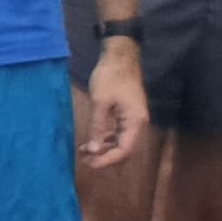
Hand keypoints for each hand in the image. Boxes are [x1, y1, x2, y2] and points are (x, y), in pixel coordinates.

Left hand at [80, 40, 148, 170]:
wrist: (120, 56)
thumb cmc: (111, 76)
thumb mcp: (100, 102)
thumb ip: (97, 127)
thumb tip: (93, 150)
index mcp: (135, 122)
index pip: (124, 150)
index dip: (108, 160)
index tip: (90, 164)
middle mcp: (137, 123)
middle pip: (124, 150)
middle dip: (105, 157)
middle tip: (85, 161)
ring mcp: (132, 119)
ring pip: (120, 142)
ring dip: (104, 149)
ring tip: (84, 153)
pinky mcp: (126, 114)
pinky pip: (117, 133)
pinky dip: (105, 139)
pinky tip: (91, 142)